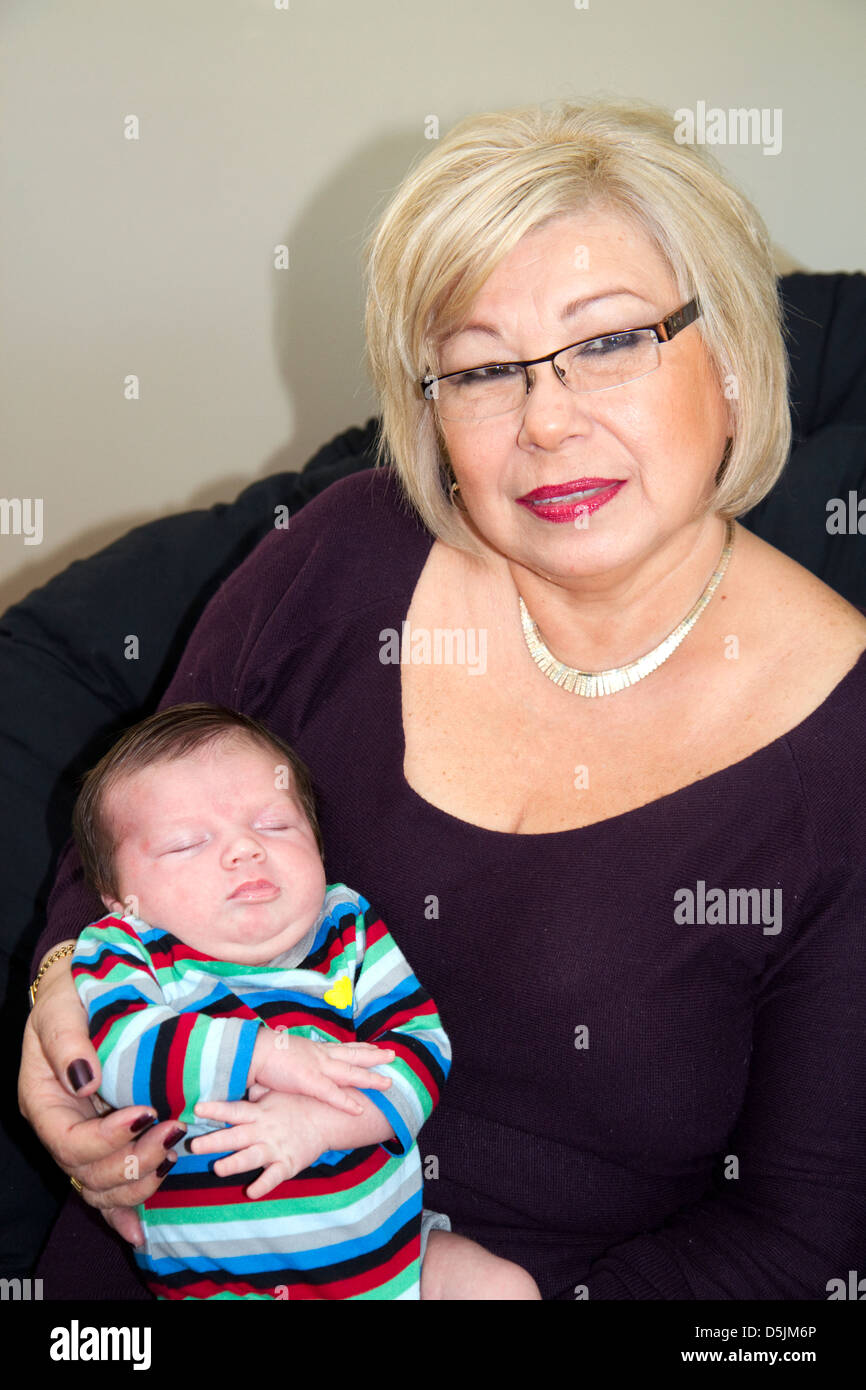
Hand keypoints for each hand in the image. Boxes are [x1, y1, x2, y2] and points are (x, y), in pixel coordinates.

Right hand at [18, 951, 184, 1245]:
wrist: (86, 989)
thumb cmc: (70, 995)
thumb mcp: (59, 1007)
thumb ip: (67, 1041)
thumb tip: (84, 1079)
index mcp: (45, 1103)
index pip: (70, 1142)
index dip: (107, 1139)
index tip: (144, 1113)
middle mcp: (62, 1129)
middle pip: (88, 1174)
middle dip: (133, 1162)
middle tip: (174, 1132)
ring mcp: (85, 1139)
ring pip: (102, 1188)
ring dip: (140, 1182)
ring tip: (174, 1155)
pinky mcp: (107, 1143)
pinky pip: (109, 1189)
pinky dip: (125, 1212)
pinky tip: (142, 1232)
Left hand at [191, 1090, 329, 1197]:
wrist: (329, 1118)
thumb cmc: (298, 1103)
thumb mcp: (277, 1093)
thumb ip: (257, 1093)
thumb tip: (242, 1085)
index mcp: (259, 1113)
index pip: (234, 1110)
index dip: (216, 1110)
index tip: (197, 1109)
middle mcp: (264, 1130)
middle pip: (236, 1136)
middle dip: (215, 1141)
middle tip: (194, 1146)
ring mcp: (275, 1148)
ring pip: (251, 1157)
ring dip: (234, 1163)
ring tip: (218, 1169)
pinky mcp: (288, 1163)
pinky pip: (274, 1176)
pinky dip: (263, 1185)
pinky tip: (251, 1192)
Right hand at [250, 1030, 394, 1114]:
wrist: (252, 1051)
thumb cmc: (262, 1054)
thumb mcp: (284, 1055)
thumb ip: (293, 1063)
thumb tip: (291, 1067)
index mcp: (313, 1049)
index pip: (341, 1047)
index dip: (359, 1047)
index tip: (373, 1046)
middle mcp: (319, 1055)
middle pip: (353, 1054)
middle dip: (374, 1055)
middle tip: (393, 1055)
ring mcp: (317, 1067)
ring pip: (351, 1072)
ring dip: (370, 1078)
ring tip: (388, 1083)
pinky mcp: (309, 1082)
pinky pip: (332, 1094)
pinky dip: (347, 1102)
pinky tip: (359, 1109)